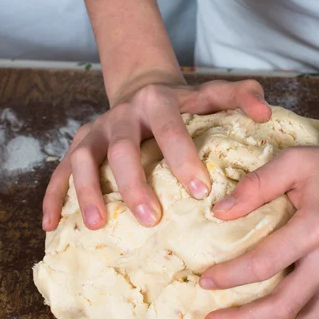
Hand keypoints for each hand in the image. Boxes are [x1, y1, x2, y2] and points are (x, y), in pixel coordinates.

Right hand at [42, 68, 270, 230]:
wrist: (145, 92)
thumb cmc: (185, 104)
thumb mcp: (212, 94)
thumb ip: (242, 97)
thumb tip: (265, 114)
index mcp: (158, 102)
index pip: (170, 129)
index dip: (183, 158)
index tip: (201, 193)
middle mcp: (122, 115)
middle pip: (122, 149)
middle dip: (134, 184)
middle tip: (152, 219)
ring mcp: (96, 131)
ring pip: (85, 161)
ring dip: (89, 193)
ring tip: (99, 225)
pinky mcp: (78, 147)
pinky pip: (60, 172)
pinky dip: (54, 197)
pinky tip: (53, 225)